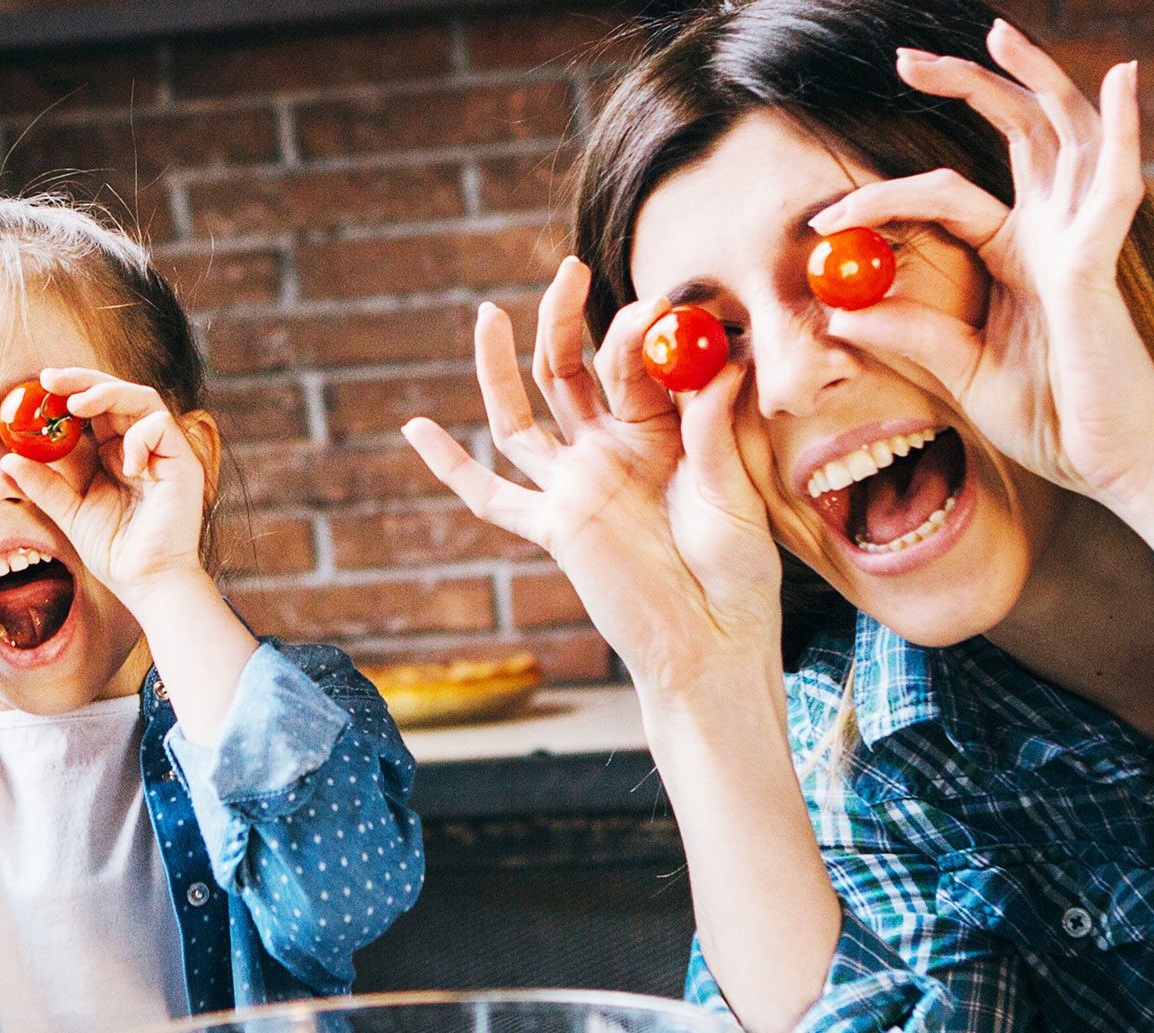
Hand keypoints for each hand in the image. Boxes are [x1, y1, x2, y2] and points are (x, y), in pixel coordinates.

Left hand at [0, 367, 207, 605]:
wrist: (146, 582)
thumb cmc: (114, 550)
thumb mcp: (68, 511)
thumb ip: (43, 484)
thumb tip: (7, 459)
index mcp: (115, 453)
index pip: (94, 409)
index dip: (68, 393)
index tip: (38, 388)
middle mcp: (140, 447)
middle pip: (118, 394)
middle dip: (83, 381)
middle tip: (49, 380)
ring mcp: (163, 453)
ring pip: (143, 399)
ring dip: (108, 393)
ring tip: (77, 405)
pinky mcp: (183, 464)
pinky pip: (162, 426)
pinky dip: (139, 436)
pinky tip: (124, 465)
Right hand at [402, 257, 783, 697]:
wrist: (713, 642)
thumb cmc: (739, 572)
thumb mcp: (734, 491)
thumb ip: (714, 431)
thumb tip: (717, 360)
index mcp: (661, 432)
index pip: (634, 364)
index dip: (638, 332)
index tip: (660, 306)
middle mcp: (611, 451)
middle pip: (570, 372)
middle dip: (563, 320)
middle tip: (567, 269)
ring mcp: (577, 486)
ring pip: (522, 416)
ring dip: (499, 367)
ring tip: (486, 313)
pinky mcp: (554, 527)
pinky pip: (492, 496)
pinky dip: (451, 467)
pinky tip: (415, 429)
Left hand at [809, 19, 1153, 508]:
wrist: (1113, 465)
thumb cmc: (1052, 420)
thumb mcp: (960, 372)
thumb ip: (908, 334)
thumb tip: (838, 309)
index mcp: (1018, 256)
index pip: (947, 196)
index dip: (884, 197)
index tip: (822, 220)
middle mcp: (1052, 234)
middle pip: (1013, 133)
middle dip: (964, 86)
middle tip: (906, 59)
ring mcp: (1080, 240)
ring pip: (1063, 134)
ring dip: (1034, 77)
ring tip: (998, 31)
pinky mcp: (1098, 263)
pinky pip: (1116, 184)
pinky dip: (1122, 129)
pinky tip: (1120, 79)